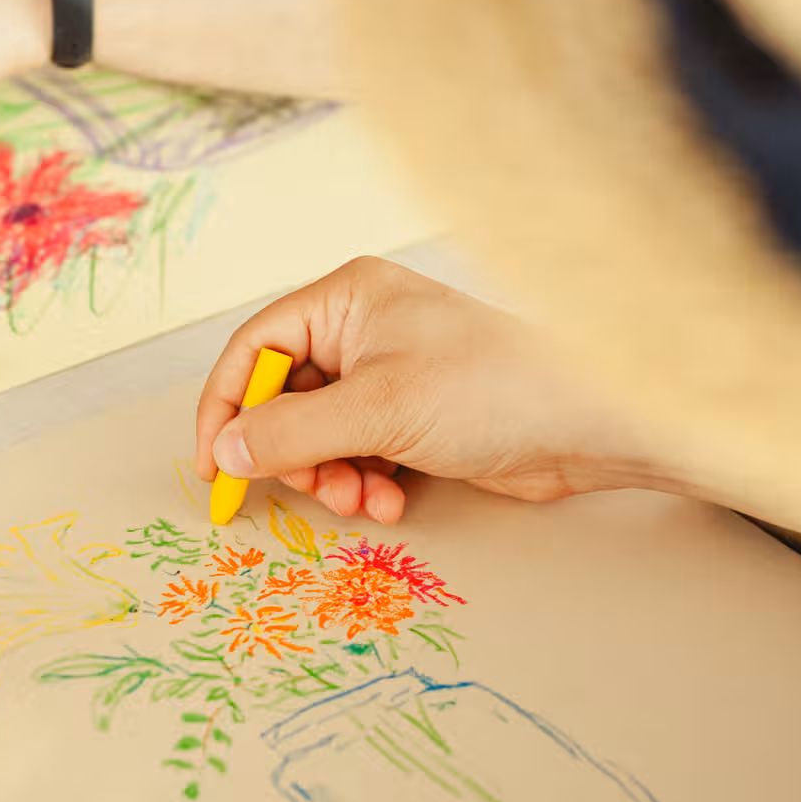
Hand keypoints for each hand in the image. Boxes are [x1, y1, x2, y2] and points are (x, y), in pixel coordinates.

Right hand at [196, 259, 670, 525]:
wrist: (584, 424)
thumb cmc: (489, 390)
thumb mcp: (376, 410)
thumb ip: (290, 432)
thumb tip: (226, 451)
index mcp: (346, 299)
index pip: (256, 346)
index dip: (228, 405)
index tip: (216, 463)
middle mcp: (362, 329)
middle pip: (285, 397)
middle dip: (293, 453)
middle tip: (311, 490)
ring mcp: (390, 374)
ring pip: (320, 434)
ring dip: (331, 476)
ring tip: (361, 500)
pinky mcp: (414, 416)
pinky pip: (359, 452)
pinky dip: (366, 482)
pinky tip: (392, 502)